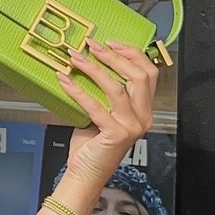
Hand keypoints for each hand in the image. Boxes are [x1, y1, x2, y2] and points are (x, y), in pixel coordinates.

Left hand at [60, 39, 160, 188]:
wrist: (86, 173)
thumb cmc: (92, 143)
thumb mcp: (103, 112)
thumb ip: (105, 93)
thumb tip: (88, 62)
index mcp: (144, 110)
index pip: (149, 73)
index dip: (132, 54)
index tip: (111, 42)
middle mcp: (143, 118)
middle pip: (139, 76)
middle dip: (114, 56)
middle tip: (92, 46)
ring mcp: (132, 127)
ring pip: (117, 88)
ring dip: (94, 69)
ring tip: (76, 58)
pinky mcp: (116, 135)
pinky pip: (96, 107)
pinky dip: (78, 91)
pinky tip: (65, 80)